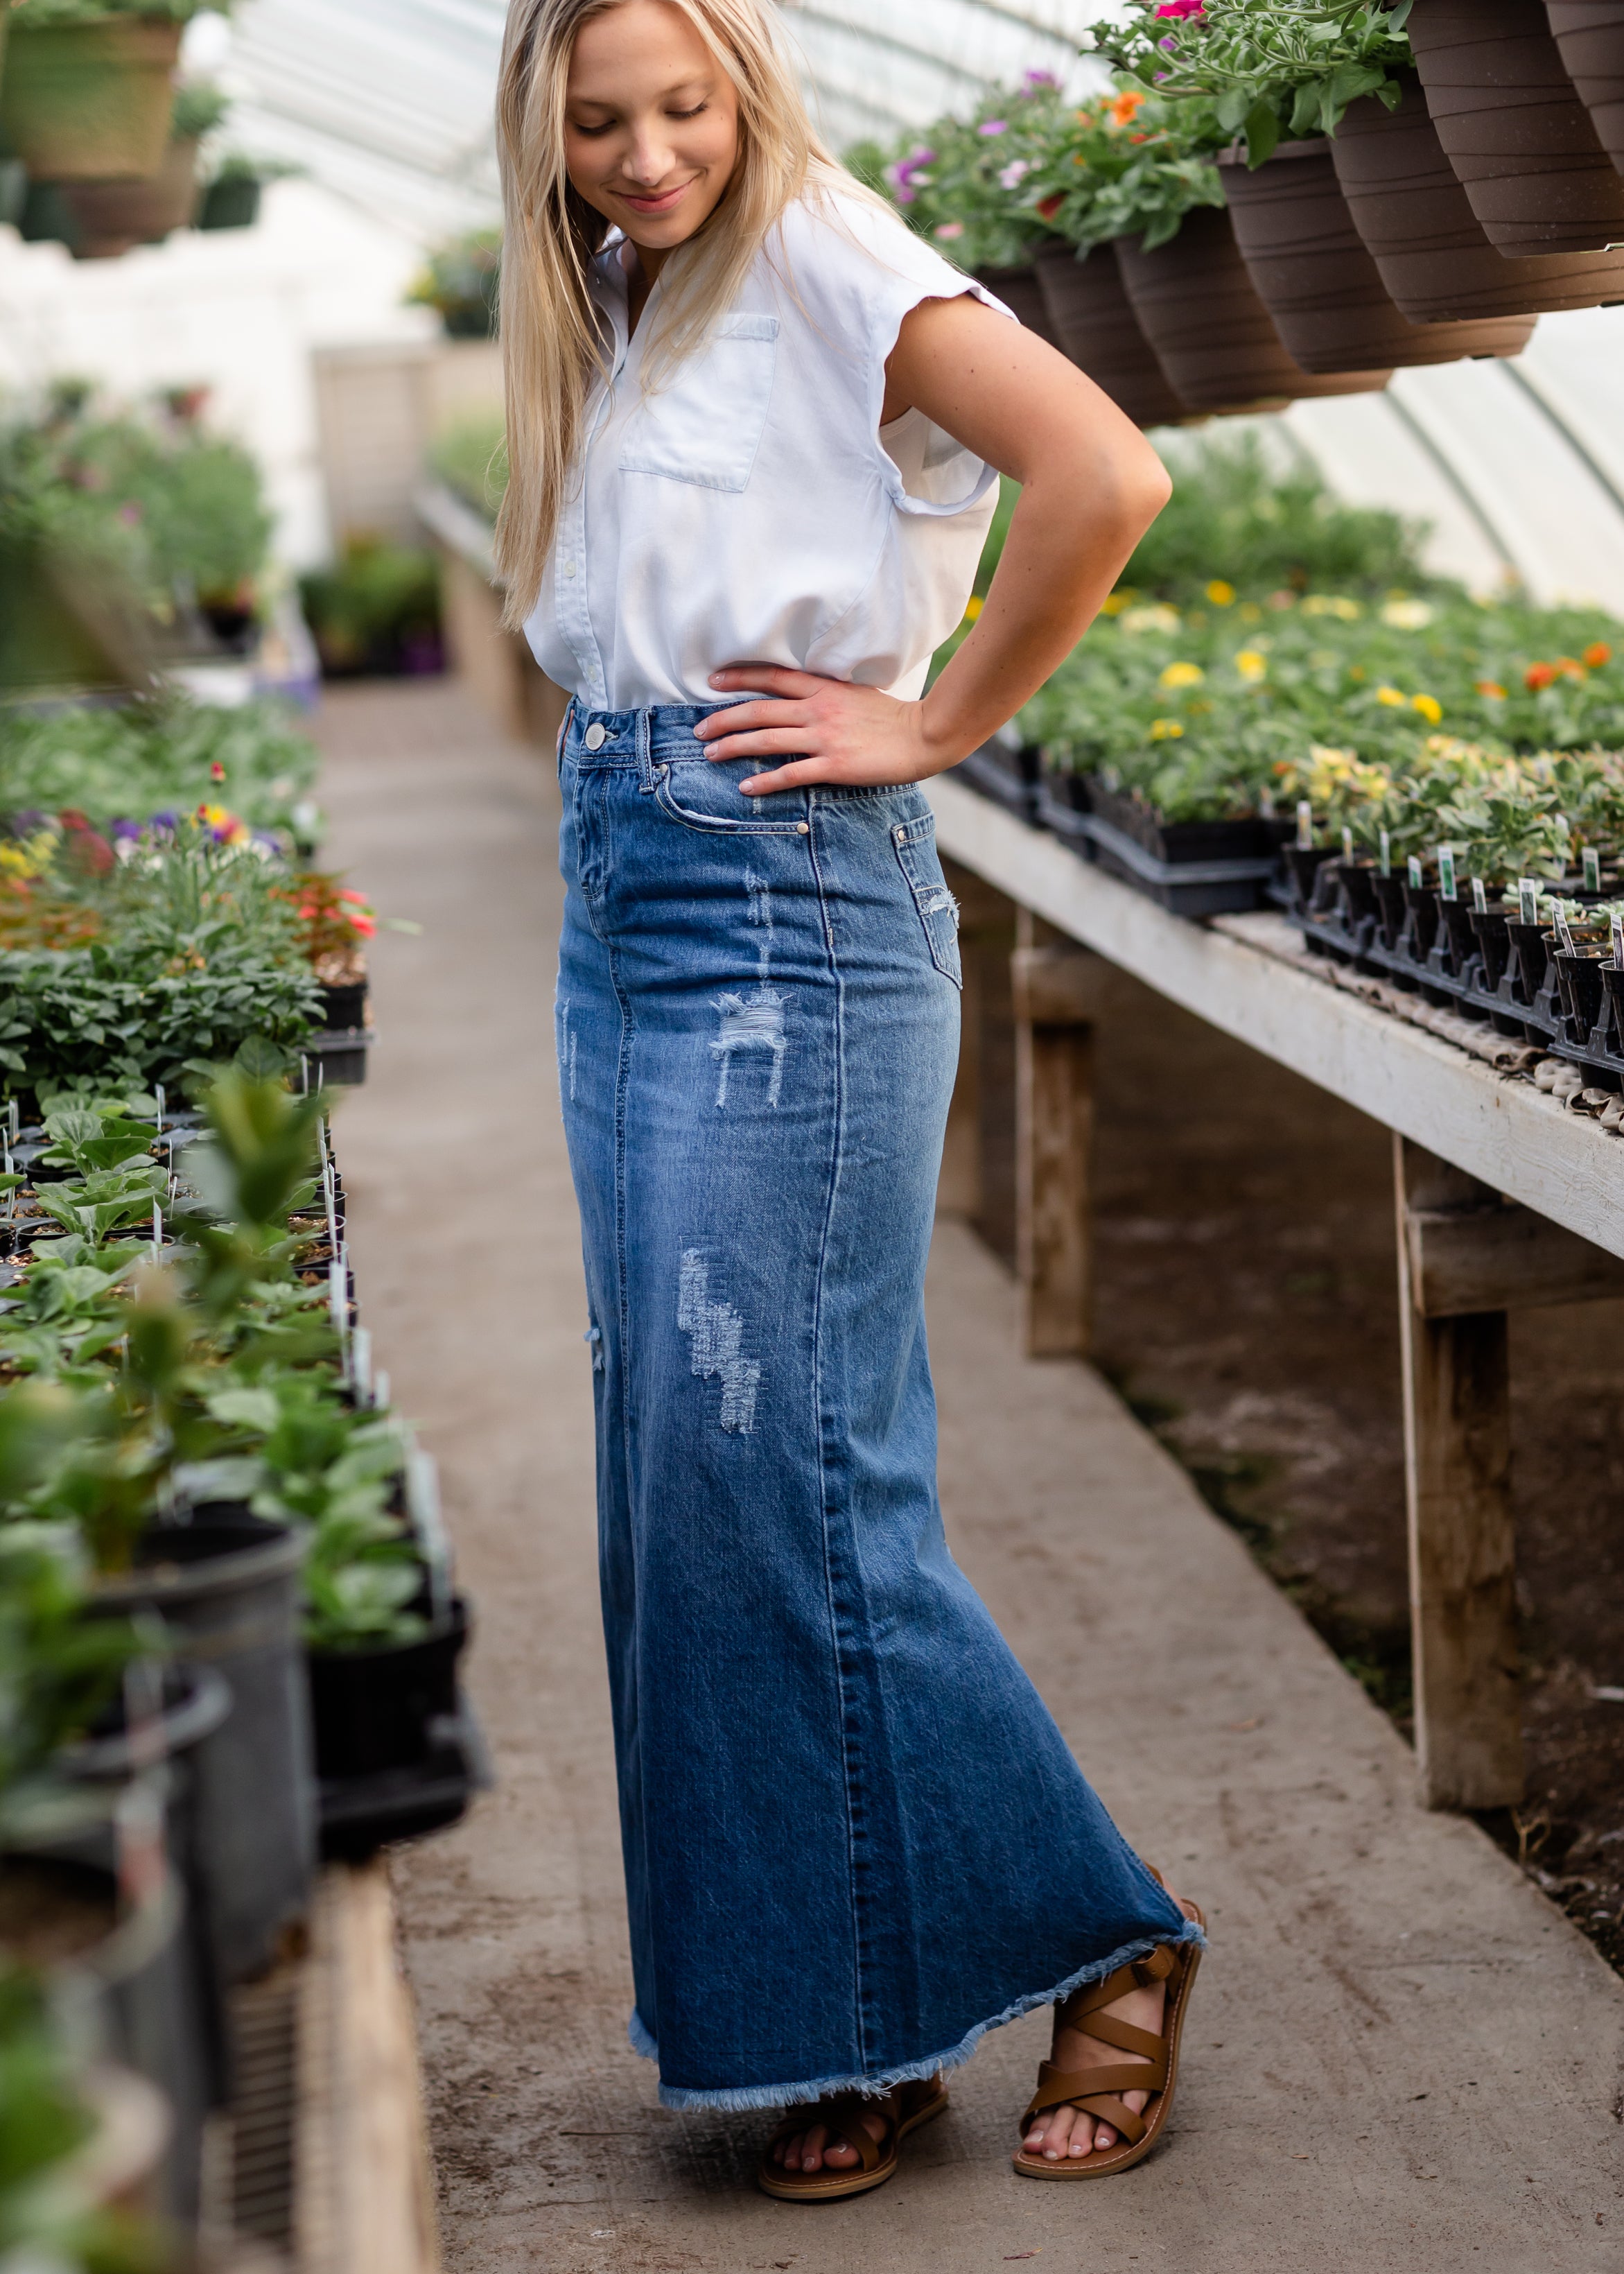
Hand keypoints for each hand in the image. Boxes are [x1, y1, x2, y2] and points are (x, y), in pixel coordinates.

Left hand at [696, 665, 960, 795]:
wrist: (924, 736)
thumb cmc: (891, 718)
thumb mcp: (855, 694)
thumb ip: (826, 694)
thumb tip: (800, 697)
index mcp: (824, 688)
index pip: (772, 677)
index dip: (739, 678)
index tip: (713, 681)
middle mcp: (818, 709)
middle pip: (759, 711)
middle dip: (723, 719)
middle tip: (699, 731)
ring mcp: (825, 738)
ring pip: (767, 740)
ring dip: (733, 747)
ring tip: (710, 755)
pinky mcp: (834, 765)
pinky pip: (791, 774)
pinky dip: (765, 781)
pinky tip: (745, 787)